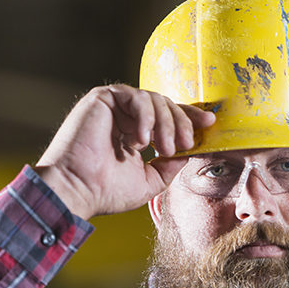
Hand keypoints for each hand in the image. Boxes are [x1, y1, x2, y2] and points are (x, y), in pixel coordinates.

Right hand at [34, 84, 214, 219]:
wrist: (78, 191)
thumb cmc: (107, 191)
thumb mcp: (151, 180)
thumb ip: (171, 165)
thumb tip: (192, 153)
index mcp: (136, 133)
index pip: (168, 117)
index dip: (190, 117)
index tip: (210, 122)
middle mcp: (126, 117)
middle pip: (166, 105)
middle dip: (183, 123)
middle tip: (187, 145)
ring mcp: (114, 107)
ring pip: (155, 100)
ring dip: (167, 123)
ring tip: (164, 148)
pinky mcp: (102, 98)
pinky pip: (137, 96)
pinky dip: (146, 116)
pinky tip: (142, 140)